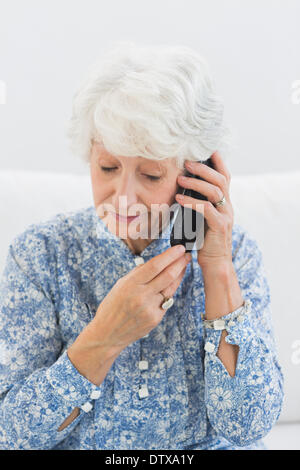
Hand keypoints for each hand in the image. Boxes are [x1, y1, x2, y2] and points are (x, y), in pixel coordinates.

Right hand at [92, 245, 191, 351]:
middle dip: (180, 263)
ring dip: (179, 276)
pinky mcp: (155, 318)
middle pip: (168, 276)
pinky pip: (166, 301)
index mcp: (131, 284)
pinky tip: (171, 285)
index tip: (180, 249)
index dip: (170, 255)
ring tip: (183, 267)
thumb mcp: (120, 284)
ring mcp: (150, 308)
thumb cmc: (112, 306)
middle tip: (187, 256)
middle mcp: (142, 296)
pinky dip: (169, 291)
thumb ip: (138, 274)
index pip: (155, 266)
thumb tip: (157, 262)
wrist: (108, 333)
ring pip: (171, 288)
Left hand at [175, 151, 233, 269]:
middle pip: (220, 179)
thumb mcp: (202, 219)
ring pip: (215, 191)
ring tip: (180, 179)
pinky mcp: (220, 226)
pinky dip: (192, 202)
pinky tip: (179, 200)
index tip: (208, 149)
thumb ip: (198, 205)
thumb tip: (181, 191)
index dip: (218, 162)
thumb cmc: (206, 241)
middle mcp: (228, 206)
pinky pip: (206, 209)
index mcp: (224, 203)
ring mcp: (225, 216)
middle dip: (203, 168)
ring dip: (196, 183)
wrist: (216, 263)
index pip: (225, 177)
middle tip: (187, 163)